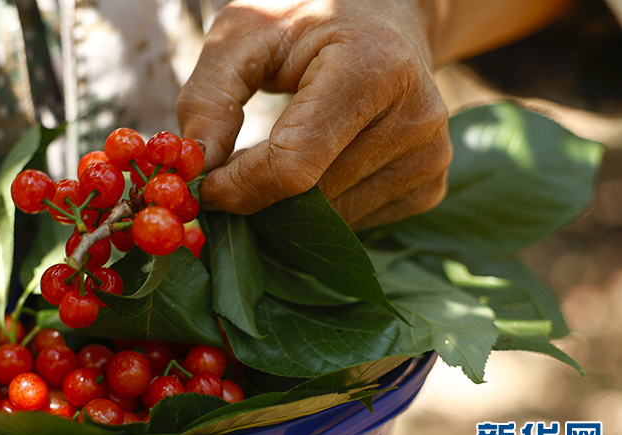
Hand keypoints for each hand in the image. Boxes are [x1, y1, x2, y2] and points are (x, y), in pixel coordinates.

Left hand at [177, 0, 450, 228]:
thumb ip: (210, 96)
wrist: (387, 16)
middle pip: (312, 197)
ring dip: (290, 205)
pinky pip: (356, 221)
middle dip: (260, 196)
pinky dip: (324, 206)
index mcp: (374, 68)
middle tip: (233, 170)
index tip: (205, 188)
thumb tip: (196, 170)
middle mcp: (417, 117)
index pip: (294, 165)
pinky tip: (322, 162)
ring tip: (280, 153)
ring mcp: (431, 156)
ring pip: (331, 218)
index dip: (240, 187)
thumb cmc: (309, 19)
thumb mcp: (247, 32)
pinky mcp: (432, 185)